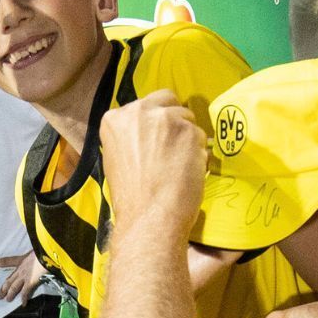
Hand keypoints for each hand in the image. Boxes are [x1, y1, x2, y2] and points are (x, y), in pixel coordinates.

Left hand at [0, 251, 47, 303]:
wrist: (46, 252)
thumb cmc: (42, 248)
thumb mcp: (36, 248)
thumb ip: (34, 252)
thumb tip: (38, 248)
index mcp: (21, 260)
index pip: (5, 261)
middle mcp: (21, 269)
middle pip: (9, 280)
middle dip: (3, 288)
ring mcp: (25, 276)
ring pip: (14, 287)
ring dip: (10, 294)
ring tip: (7, 300)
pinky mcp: (30, 281)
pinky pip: (25, 292)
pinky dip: (24, 298)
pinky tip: (23, 304)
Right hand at [99, 90, 205, 233]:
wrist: (148, 216)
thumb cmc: (131, 196)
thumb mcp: (118, 157)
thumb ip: (133, 136)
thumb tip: (152, 131)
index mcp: (115, 118)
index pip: (146, 104)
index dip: (156, 122)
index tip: (157, 141)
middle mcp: (139, 111)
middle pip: (169, 101)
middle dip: (175, 120)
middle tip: (173, 148)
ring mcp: (166, 119)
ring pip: (188, 119)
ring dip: (189, 138)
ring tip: (179, 166)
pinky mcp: (189, 131)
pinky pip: (202, 137)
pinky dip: (200, 154)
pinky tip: (190, 172)